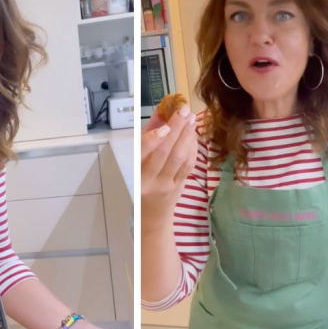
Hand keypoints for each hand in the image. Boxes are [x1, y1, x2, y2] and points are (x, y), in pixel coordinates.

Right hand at [142, 104, 197, 221]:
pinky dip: (192, 148)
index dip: (154, 139)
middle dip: (176, 130)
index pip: (142, 154)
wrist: (150, 216)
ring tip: (191, 119)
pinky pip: (188, 165)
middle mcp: (150, 181)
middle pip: (165, 153)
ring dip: (187, 136)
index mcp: (134, 172)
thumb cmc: (140, 183)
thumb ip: (147, 135)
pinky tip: (193, 135)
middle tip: (183, 112)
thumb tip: (161, 112)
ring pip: (180, 159)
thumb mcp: (137, 159)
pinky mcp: (179, 187)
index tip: (165, 125)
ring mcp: (166, 185)